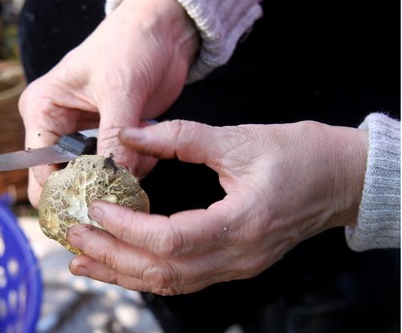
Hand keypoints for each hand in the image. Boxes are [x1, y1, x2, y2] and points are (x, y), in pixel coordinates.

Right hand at [18, 0, 198, 206]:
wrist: (164, 31)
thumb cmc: (129, 44)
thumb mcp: (119, 90)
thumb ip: (115, 138)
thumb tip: (115, 181)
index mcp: (43, 110)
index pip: (42, 169)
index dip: (63, 192)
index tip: (92, 206)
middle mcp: (60, 127)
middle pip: (66, 178)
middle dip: (91, 189)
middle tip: (116, 197)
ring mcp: (88, 134)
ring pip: (96, 177)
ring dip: (120, 176)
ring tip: (142, 160)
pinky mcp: (114, 137)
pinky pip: (120, 167)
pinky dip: (136, 168)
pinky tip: (150, 152)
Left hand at [67, 120, 368, 294]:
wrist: (341, 179)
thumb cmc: (301, 155)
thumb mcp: (239, 139)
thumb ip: (180, 135)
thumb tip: (131, 133)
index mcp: (244, 222)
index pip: (171, 239)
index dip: (127, 228)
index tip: (95, 208)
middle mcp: (239, 255)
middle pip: (164, 270)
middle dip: (113, 256)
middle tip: (74, 237)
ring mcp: (237, 266)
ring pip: (170, 282)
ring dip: (123, 272)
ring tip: (83, 259)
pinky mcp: (234, 263)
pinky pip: (183, 278)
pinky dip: (146, 272)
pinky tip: (121, 263)